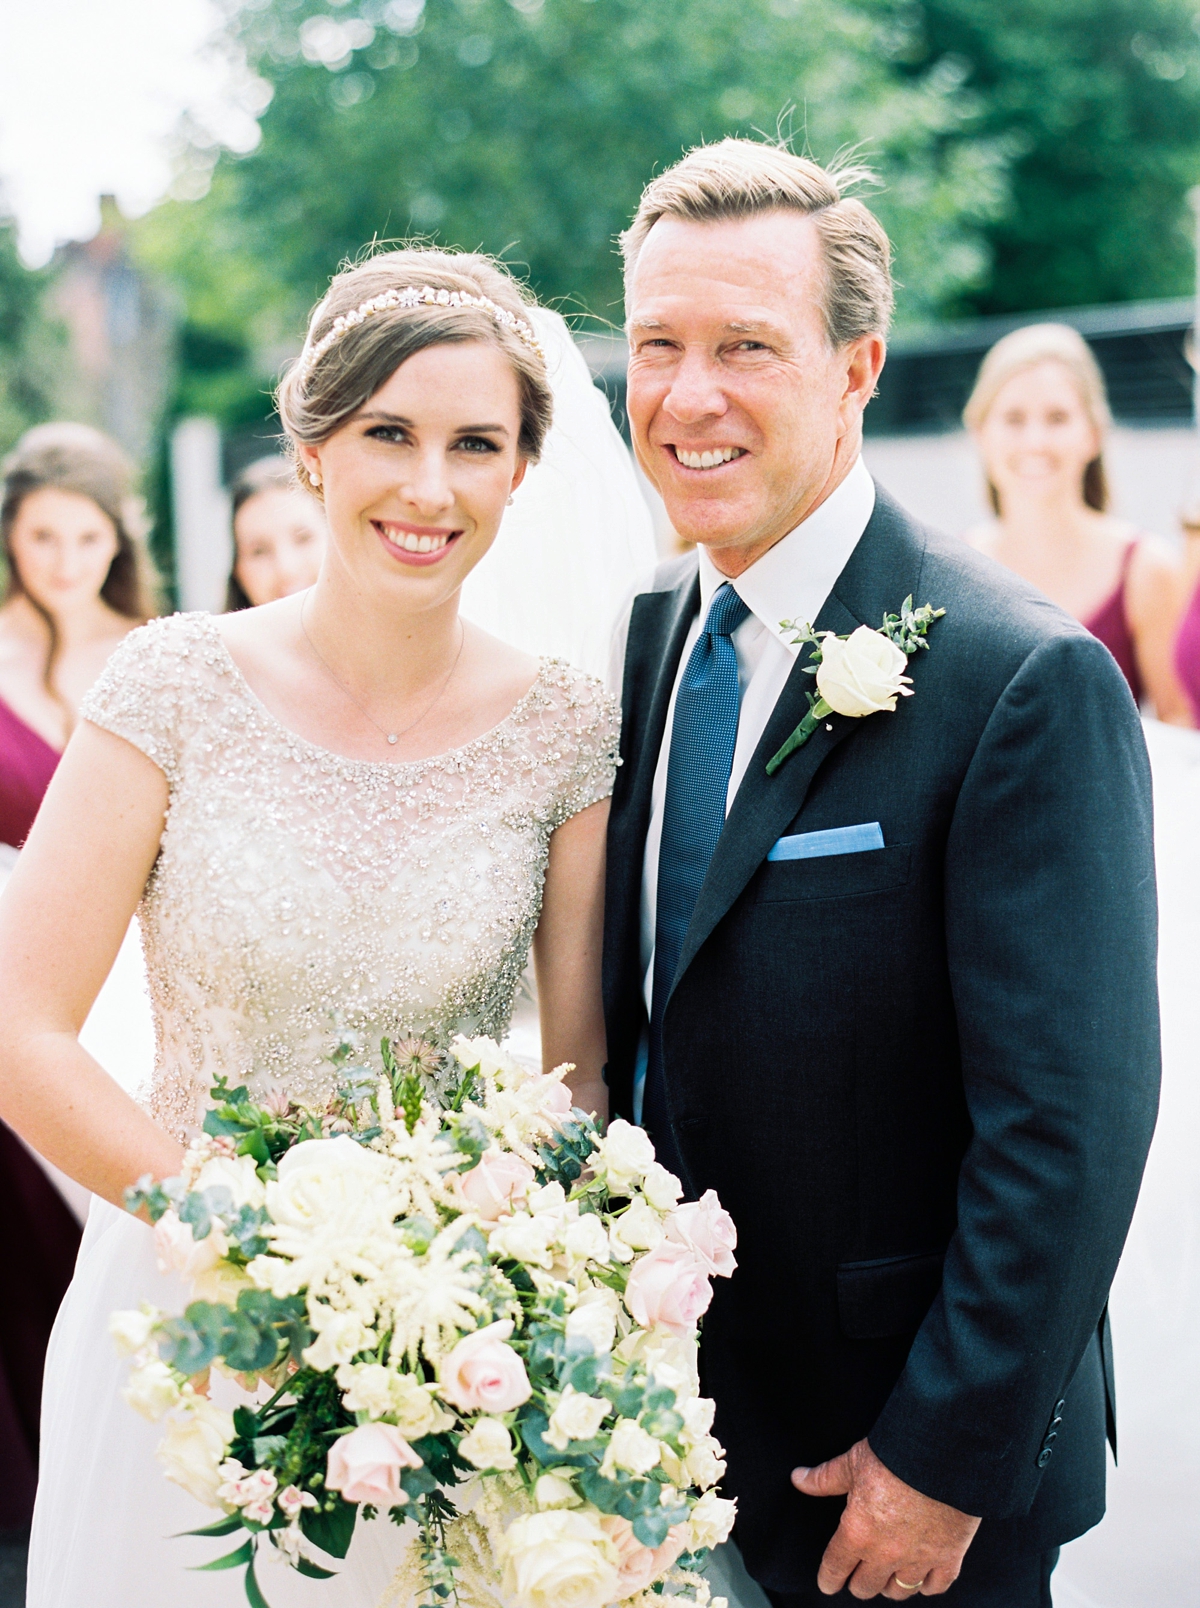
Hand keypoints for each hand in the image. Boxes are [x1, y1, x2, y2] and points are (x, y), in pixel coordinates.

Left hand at [791, 1439, 979, 1597]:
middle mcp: (886, 1553)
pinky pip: (935, 1586)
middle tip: (858, 1575)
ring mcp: (918, 1559)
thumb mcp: (852, 1462)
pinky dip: (927, 1584)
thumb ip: (825, 1478)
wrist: (942, 1455)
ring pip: (899, 1591)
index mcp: (857, 1532)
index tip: (827, 1583)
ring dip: (890, 1585)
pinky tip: (921, 1577)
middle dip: (858, 1582)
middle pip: (865, 1587)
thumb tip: (798, 1478)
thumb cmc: (895, 1455)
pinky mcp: (948, 1557)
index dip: (828, 1578)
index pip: (835, 1568)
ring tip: (887, 1576)